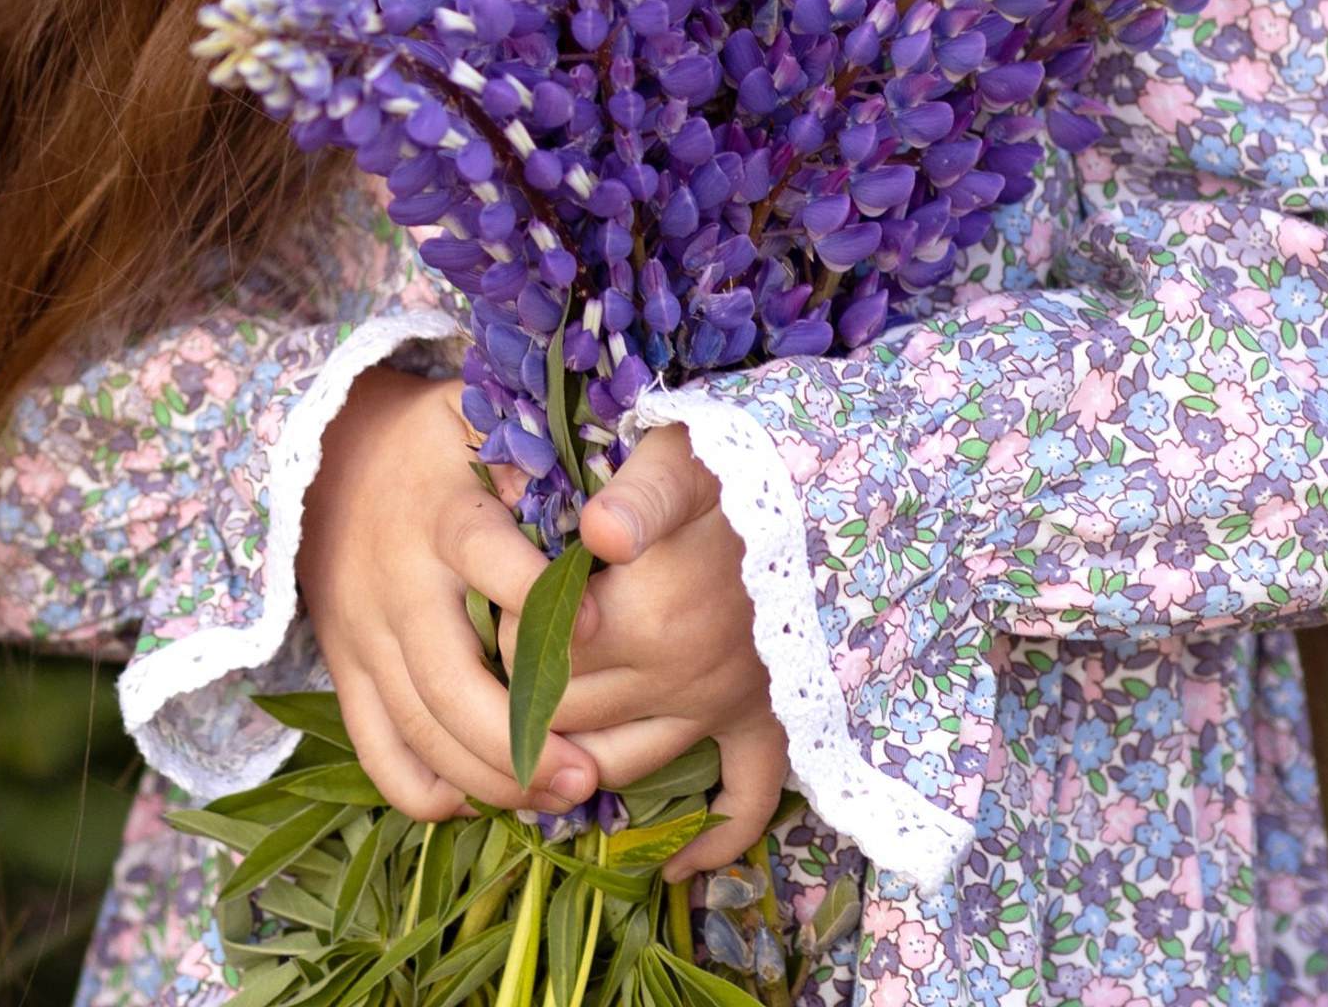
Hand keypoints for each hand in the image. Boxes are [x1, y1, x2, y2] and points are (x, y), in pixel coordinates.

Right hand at [298, 368, 603, 817]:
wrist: (325, 454)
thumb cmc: (435, 445)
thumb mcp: (482, 422)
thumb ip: (541, 456)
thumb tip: (611, 507)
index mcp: (441, 512)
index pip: (483, 553)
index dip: (535, 593)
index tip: (600, 628)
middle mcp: (398, 579)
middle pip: (448, 679)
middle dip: (522, 738)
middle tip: (589, 773)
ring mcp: (364, 632)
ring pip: (419, 730)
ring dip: (490, 778)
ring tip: (561, 797)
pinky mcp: (344, 668)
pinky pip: (378, 752)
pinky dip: (426, 792)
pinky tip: (482, 798)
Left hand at [546, 423, 786, 877]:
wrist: (828, 500)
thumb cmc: (742, 472)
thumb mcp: (684, 461)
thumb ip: (638, 496)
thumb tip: (598, 529)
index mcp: (644, 618)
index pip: (535, 651)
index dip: (505, 628)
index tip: (499, 597)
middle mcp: (677, 679)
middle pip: (564, 715)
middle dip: (525, 694)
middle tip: (511, 659)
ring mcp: (721, 708)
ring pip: (621, 766)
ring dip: (575, 762)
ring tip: (542, 737)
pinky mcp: (766, 724)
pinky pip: (745, 805)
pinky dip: (710, 845)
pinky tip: (672, 866)